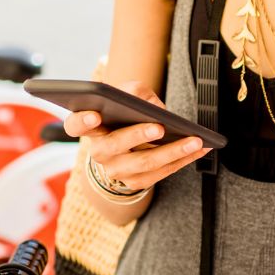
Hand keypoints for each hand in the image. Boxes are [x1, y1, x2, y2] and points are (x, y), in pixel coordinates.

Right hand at [62, 81, 209, 192]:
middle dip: (138, 136)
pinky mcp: (135, 182)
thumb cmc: (125, 114)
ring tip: (195, 140)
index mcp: (90, 127)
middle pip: (114, 146)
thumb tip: (153, 106)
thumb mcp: (127, 95)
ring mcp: (116, 170)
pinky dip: (182, 160)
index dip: (82, 120)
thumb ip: (135, 92)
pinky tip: (199, 149)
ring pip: (143, 164)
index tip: (95, 114)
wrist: (126, 142)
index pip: (75, 125)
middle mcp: (99, 151)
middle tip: (160, 127)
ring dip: (172, 152)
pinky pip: (160, 174)